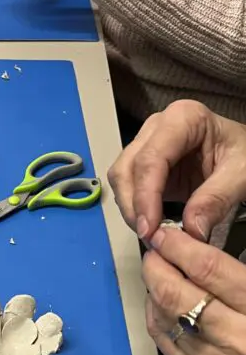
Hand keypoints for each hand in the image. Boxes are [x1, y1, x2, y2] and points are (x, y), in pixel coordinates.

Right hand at [108, 100, 245, 241]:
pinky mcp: (145, 164)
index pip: (151, 158)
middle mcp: (158, 127)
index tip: (150, 228)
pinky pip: (129, 187)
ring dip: (130, 208)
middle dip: (133, 205)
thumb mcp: (242, 173)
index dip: (145, 196)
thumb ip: (217, 199)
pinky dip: (135, 208)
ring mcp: (148, 144)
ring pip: (121, 178)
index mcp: (183, 119)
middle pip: (127, 167)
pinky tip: (152, 224)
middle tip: (149, 236)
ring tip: (151, 233)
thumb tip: (191, 228)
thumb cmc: (244, 154)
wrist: (243, 154)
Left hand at [144, 226, 245, 354]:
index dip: (179, 246)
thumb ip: (240, 274)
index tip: (166, 233)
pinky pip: (163, 340)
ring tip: (159, 271)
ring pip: (162, 317)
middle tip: (156, 248)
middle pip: (174, 294)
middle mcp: (233, 340)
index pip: (207, 269)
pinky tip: (162, 301)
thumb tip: (198, 248)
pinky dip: (157, 314)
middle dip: (156, 265)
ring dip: (153, 288)